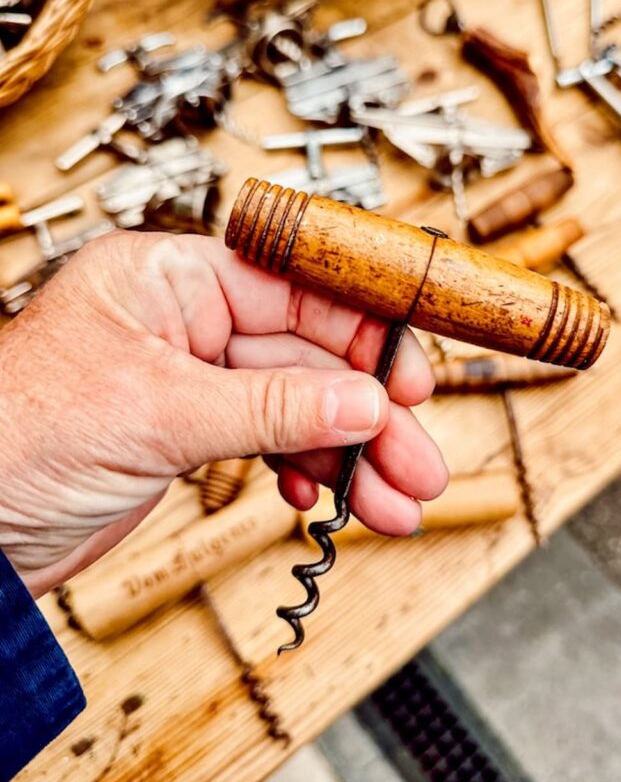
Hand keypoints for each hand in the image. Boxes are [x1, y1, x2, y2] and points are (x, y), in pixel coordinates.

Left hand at [0, 231, 446, 596]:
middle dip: (367, 417)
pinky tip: (324, 499)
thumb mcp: (158, 413)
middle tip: (419, 464)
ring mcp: (191, 379)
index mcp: (168, 278)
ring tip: (395, 503)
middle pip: (306, 358)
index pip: (292, 286)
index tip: (410, 377)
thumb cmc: (14, 439)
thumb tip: (364, 403)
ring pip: (296, 409)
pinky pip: (270, 443)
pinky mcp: (190, 434)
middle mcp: (185, 320)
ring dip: (349, 457)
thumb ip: (271, 409)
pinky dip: (304, 472)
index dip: (361, 331)